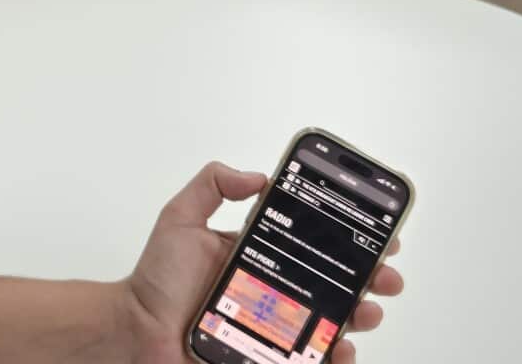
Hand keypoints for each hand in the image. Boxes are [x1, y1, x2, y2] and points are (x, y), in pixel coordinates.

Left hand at [121, 162, 403, 363]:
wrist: (137, 331)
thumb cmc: (156, 281)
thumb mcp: (180, 219)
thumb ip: (212, 185)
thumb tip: (258, 176)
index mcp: (261, 256)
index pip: (316, 244)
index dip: (351, 239)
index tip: (379, 233)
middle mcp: (274, 290)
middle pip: (337, 284)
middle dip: (371, 278)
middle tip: (385, 276)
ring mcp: (276, 326)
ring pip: (334, 323)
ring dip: (360, 316)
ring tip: (366, 311)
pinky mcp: (272, 357)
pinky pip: (313, 360)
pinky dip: (336, 358)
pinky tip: (341, 350)